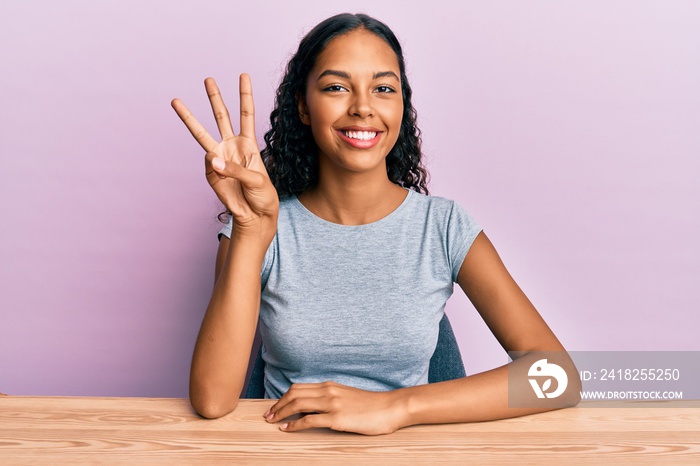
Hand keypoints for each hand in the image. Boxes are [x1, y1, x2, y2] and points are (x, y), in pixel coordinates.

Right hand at [171, 75, 278, 234]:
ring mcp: (220, 158)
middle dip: (215, 97)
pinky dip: (214, 170)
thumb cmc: (263, 196)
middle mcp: (233, 146)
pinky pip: (208, 166)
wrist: (255, 216)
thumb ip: (234, 169)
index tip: (244, 75)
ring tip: (176, 101)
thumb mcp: (257, 180)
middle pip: (222, 116)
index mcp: (249, 143)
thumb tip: (210, 158)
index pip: (247, 114)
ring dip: (190, 118)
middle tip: (208, 79)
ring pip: (202, 133)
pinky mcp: (211, 173)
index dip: (245, 94)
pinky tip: (224, 177)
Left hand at [263, 381, 406, 434]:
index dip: (283, 397)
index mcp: (330, 385)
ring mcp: (332, 404)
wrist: (391, 407)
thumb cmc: (371, 405)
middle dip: (278, 405)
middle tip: (268, 415)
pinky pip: (309, 420)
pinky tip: (287, 429)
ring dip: (282, 413)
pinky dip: (295, 425)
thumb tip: (312, 409)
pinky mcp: (337, 418)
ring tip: (273, 421)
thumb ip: (330, 399)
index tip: (275, 407)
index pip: (299, 388)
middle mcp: (328, 391)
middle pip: (294, 394)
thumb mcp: (347, 396)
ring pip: (298, 404)